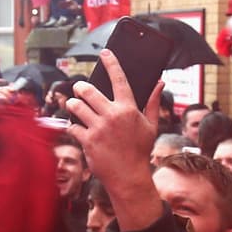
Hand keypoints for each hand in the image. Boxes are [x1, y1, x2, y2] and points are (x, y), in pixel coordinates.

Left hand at [67, 49, 163, 230]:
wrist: (129, 177)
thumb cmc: (140, 151)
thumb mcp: (151, 126)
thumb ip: (153, 103)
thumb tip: (160, 83)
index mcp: (129, 110)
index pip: (119, 80)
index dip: (111, 63)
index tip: (105, 53)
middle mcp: (113, 116)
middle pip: (88, 90)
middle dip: (80, 87)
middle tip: (80, 89)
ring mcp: (99, 129)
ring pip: (76, 106)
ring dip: (73, 104)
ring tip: (74, 105)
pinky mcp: (88, 141)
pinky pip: (72, 126)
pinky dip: (72, 126)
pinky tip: (76, 127)